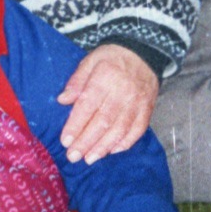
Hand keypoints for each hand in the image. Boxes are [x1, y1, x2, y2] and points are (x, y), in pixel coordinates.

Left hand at [57, 45, 158, 162]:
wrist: (145, 52)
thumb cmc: (112, 58)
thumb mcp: (91, 60)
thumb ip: (77, 80)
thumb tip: (63, 100)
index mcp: (105, 78)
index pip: (88, 105)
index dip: (76, 125)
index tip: (65, 141)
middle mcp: (122, 92)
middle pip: (103, 121)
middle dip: (86, 142)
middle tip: (73, 156)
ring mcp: (137, 103)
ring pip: (119, 129)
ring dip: (103, 146)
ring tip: (89, 159)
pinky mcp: (147, 110)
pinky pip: (137, 130)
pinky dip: (125, 143)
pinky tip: (111, 151)